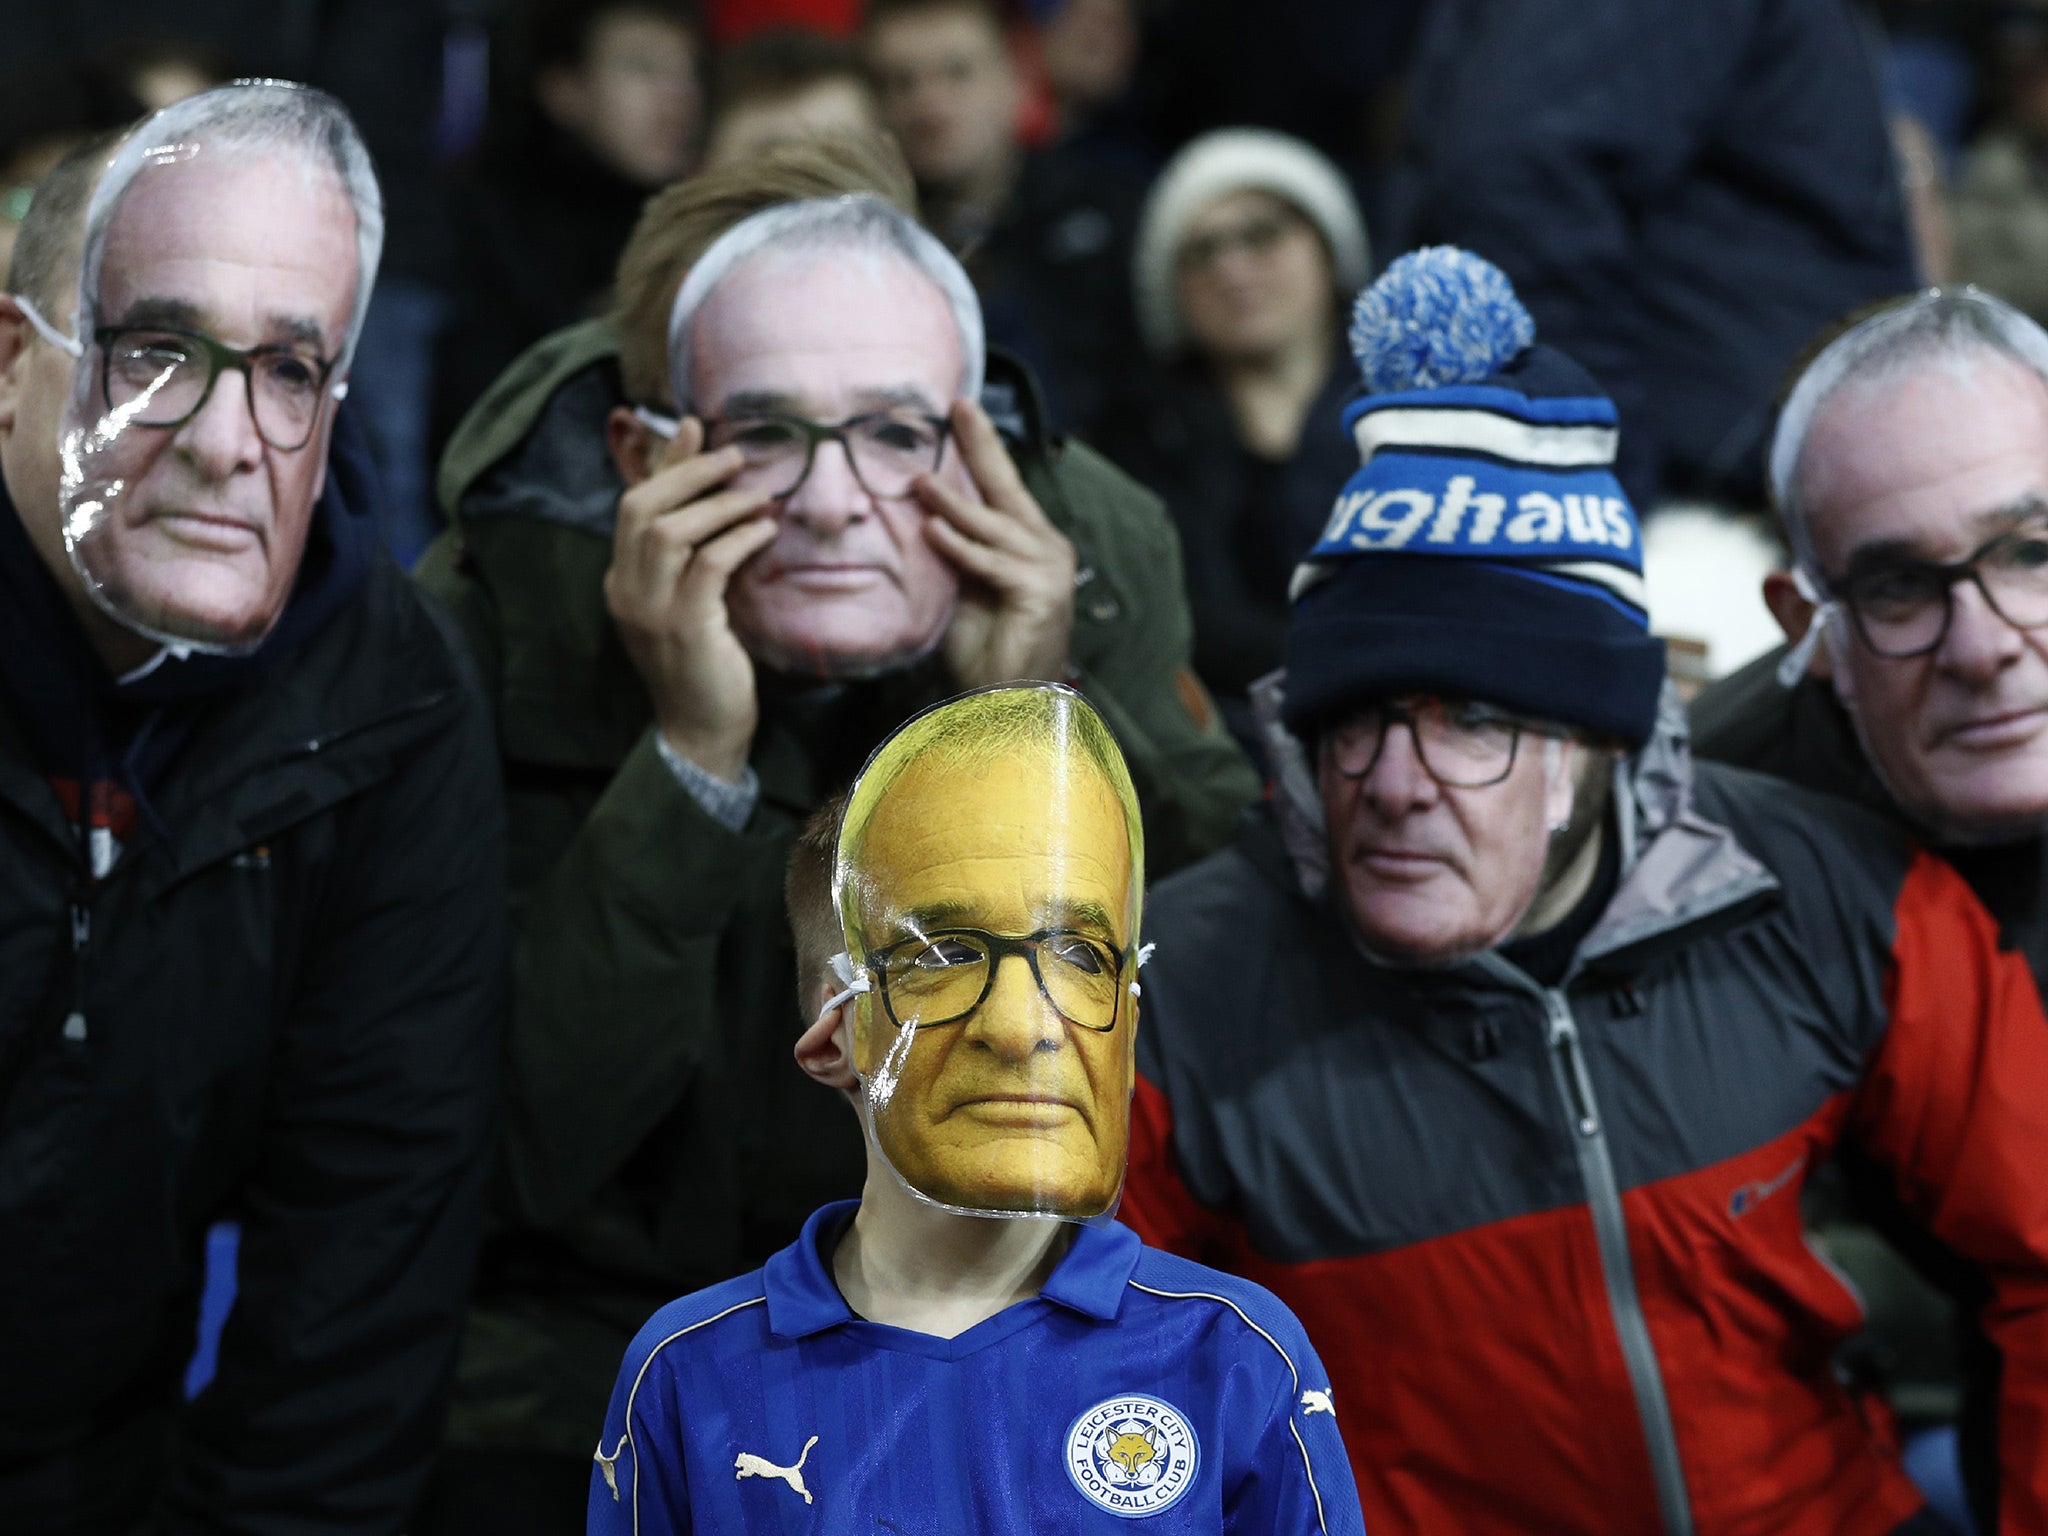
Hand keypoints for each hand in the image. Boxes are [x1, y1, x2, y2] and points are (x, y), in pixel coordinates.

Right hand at [603, 417, 778, 781]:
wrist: (703, 732)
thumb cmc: (706, 665)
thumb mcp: (693, 600)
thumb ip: (696, 554)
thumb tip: (719, 498)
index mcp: (622, 580)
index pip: (634, 506)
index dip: (666, 463)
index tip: (696, 427)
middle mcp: (626, 591)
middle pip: (642, 508)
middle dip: (689, 472)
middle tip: (735, 454)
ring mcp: (649, 612)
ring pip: (670, 531)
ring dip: (718, 504)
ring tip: (759, 494)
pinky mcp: (684, 630)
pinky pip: (707, 566)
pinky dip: (737, 540)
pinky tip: (765, 531)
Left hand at [920, 399, 1076, 688]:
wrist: (1008, 703)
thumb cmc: (984, 651)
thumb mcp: (960, 588)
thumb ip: (950, 552)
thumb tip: (917, 512)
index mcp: (1028, 543)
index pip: (1001, 487)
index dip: (981, 447)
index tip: (959, 409)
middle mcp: (1045, 548)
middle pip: (1006, 489)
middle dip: (980, 446)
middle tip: (956, 408)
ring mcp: (1047, 570)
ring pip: (993, 526)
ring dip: (954, 504)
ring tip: (919, 481)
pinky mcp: (1040, 594)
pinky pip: (992, 563)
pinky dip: (960, 548)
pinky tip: (932, 532)